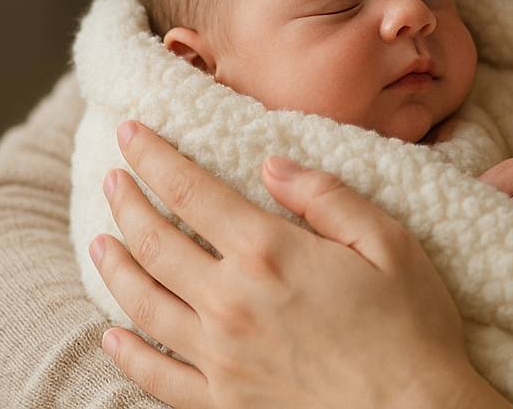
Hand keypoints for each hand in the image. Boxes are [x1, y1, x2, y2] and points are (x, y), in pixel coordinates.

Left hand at [91, 121, 512, 408]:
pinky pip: (156, 375)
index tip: (130, 131)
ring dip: (115, 267)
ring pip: (143, 303)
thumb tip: (271, 163)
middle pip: (155, 242)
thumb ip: (325, 197)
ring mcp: (220, 357)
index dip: (153, 157)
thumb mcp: (388, 241)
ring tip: (100, 241)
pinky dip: (127, 353)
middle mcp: (231, 301)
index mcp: (269, 252)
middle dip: (127, 203)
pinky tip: (111, 335)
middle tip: (112, 178)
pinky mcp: (223, 402)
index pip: (190, 191)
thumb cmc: (411, 326)